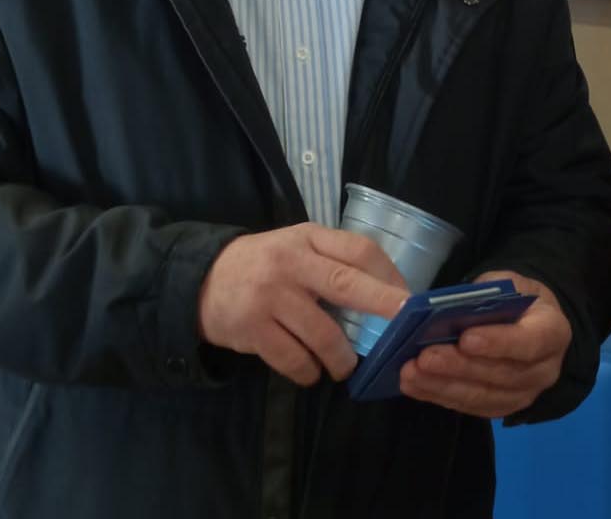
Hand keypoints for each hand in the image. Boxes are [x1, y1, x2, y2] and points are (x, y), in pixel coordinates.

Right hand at [197, 224, 408, 385]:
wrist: (201, 280)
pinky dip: (309, 372)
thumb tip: (386, 295)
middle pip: (346, 284)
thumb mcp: (297, 247)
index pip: (359, 250)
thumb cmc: (264, 264)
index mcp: (308, 238)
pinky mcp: (252, 329)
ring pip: (323, 334)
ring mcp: (270, 296)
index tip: (408, 299)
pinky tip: (311, 371)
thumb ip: (333, 261)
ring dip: (341, 358)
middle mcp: (291, 263)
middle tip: (404, 326)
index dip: (389, 276)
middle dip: (382, 305)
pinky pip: (294, 360)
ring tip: (344, 366)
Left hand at [399, 270, 570, 417]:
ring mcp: (524, 395)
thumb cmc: (516, 299)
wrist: (530, 323)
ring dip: (442, 386)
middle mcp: (544, 370)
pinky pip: (470, 407)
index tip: (465, 338)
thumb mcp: (507, 283)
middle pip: (501, 375)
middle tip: (423, 357)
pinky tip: (414, 385)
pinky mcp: (502, 408)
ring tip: (409, 373)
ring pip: (483, 397)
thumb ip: (482, 294)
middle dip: (458, 367)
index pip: (528, 343)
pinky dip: (439, 396)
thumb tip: (444, 306)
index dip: (497, 343)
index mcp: (553, 332)